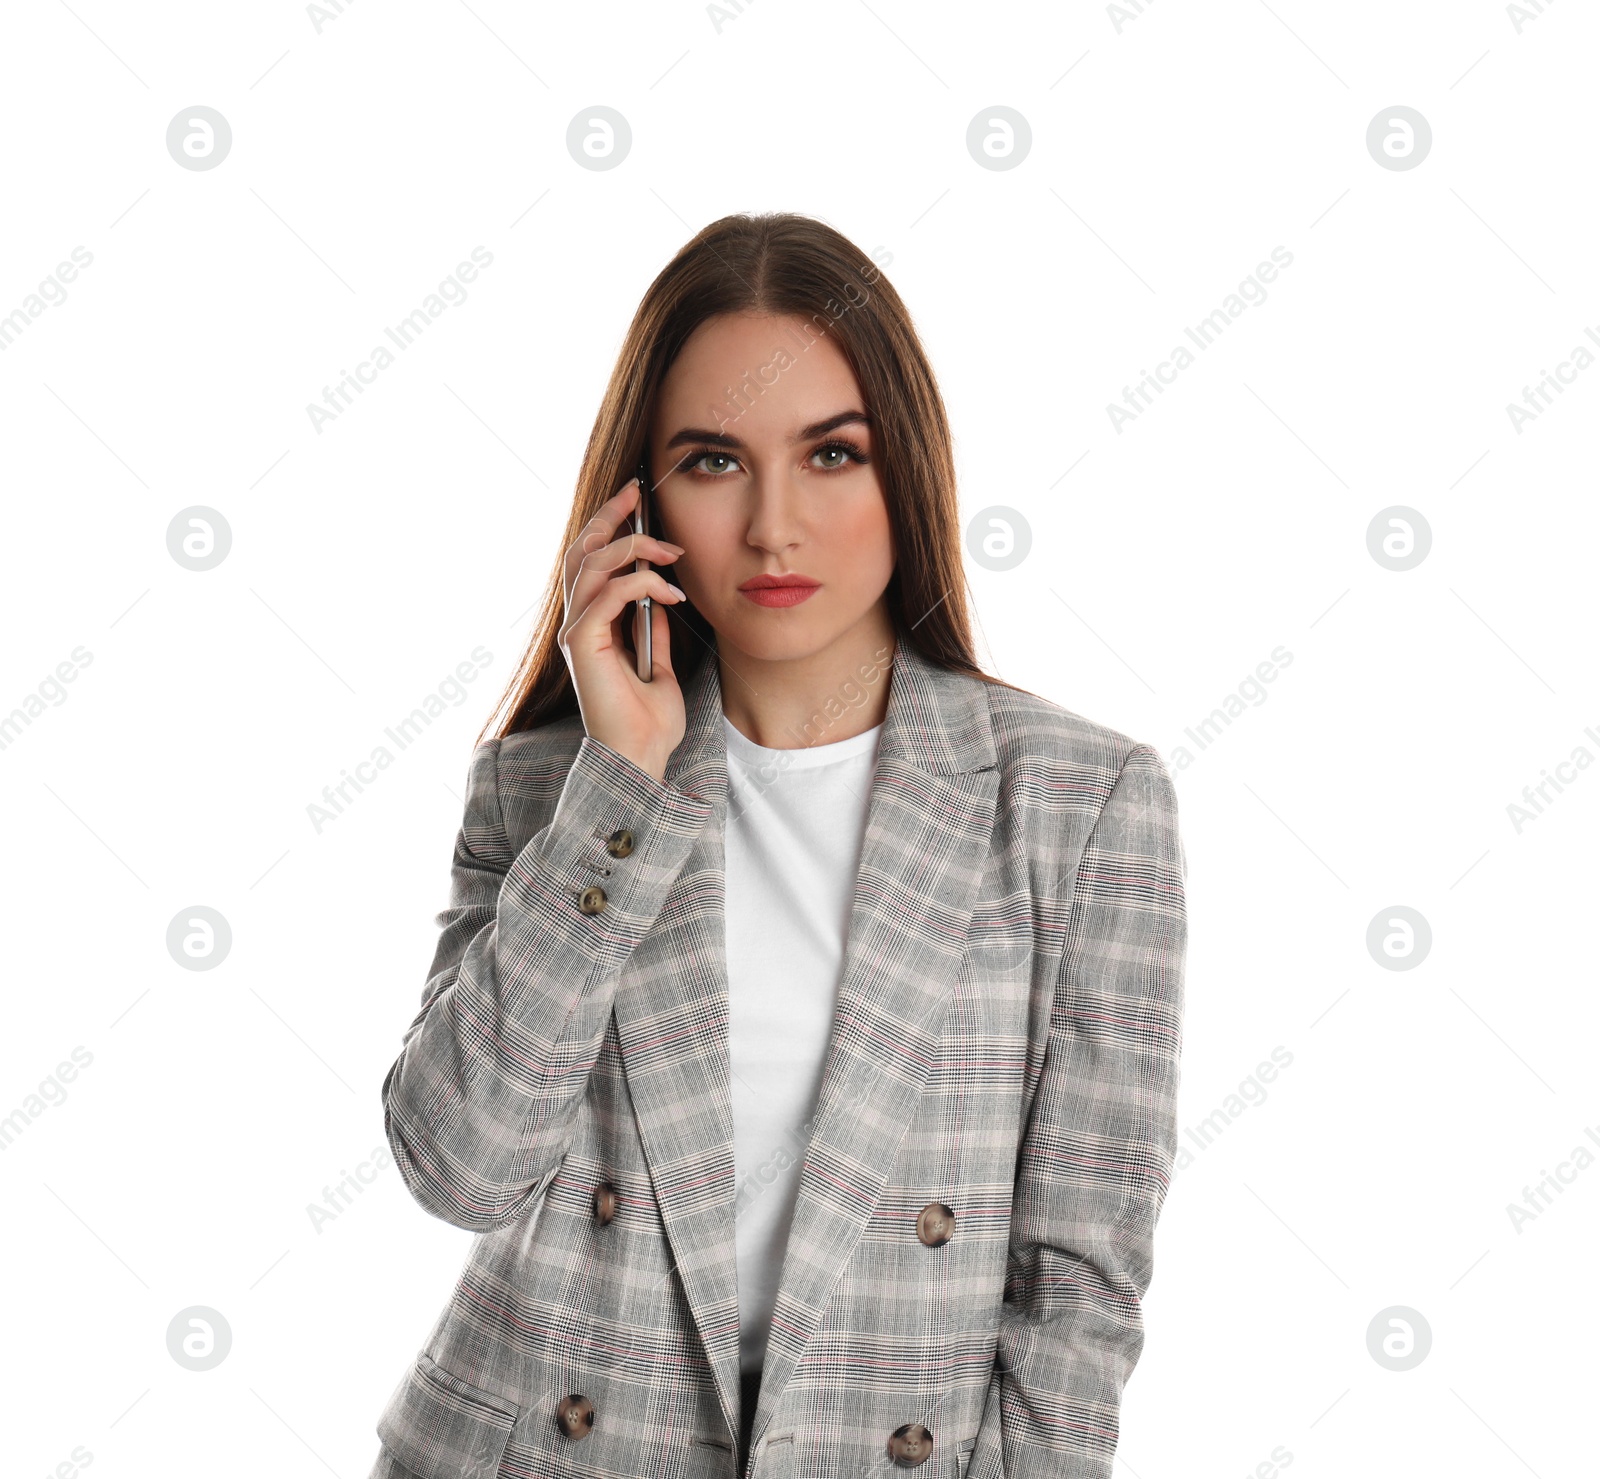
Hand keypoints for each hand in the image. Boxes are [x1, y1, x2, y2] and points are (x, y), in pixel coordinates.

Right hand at [558, 477, 688, 781]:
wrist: (640, 759)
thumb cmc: (648, 724)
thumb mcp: (659, 666)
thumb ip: (652, 631)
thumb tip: (659, 599)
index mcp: (591, 626)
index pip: (591, 561)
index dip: (609, 525)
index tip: (637, 498)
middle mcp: (576, 624)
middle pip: (582, 551)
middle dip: (610, 515)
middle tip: (638, 490)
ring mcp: (577, 633)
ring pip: (591, 564)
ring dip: (634, 547)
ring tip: (671, 550)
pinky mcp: (583, 645)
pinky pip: (607, 595)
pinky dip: (641, 583)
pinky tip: (672, 593)